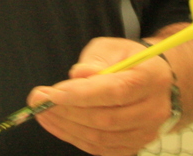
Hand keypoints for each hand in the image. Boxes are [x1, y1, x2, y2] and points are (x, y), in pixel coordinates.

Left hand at [28, 38, 174, 155]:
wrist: (153, 80)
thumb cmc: (127, 59)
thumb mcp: (111, 48)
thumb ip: (95, 60)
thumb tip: (77, 76)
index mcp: (152, 78)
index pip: (116, 91)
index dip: (81, 95)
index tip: (51, 93)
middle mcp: (154, 110)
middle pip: (106, 118)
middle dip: (66, 111)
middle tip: (38, 101)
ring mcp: (146, 132)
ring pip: (102, 138)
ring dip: (66, 127)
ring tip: (42, 112)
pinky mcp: (134, 146)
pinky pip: (101, 149)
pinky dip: (75, 138)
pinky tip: (57, 124)